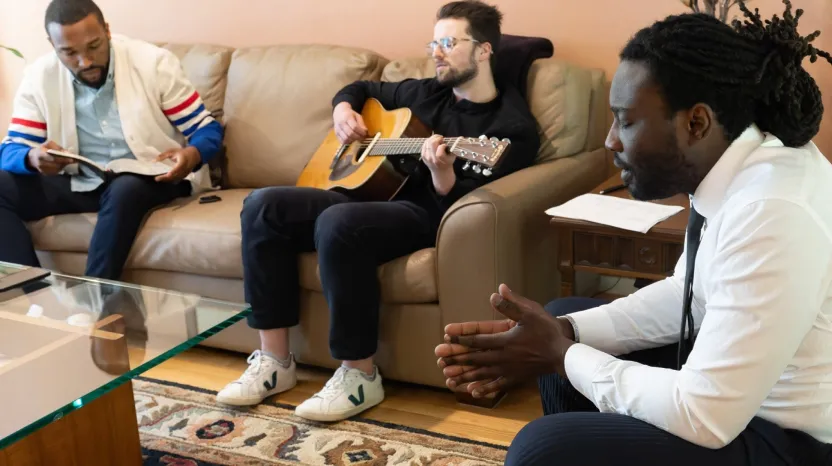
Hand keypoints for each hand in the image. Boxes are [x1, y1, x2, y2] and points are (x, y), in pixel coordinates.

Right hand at [26, 141, 72, 174]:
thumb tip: (68, 152)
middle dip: (65, 162)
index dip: (61, 158)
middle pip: (56, 164)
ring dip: (64, 165)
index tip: (70, 158)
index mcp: (39, 154)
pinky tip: (63, 164)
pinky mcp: (46, 174)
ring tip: (69, 161)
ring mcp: (43, 170)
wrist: (32, 158)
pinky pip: (56, 171)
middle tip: (73, 160)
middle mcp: (40, 163)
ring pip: (57, 168)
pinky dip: (61, 167)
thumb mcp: (48, 144)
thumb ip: (58, 147)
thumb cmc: (42, 149)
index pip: (51, 157)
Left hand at [154, 146, 200, 182]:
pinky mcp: (184, 176)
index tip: (168, 174)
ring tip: (159, 179)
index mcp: (183, 161)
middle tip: (157, 178)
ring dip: (167, 180)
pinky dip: (171, 180)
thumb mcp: (172, 151)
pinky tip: (164, 179)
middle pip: (176, 175)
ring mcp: (185, 173)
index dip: (173, 172)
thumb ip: (163, 156)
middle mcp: (185, 169)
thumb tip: (154, 161)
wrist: (194, 156)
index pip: (178, 168)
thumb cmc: (182, 153)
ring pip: (176, 179)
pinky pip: (177, 179)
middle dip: (166, 178)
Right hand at [333, 102, 367, 143]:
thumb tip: (365, 132)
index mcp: (347, 117)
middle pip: (350, 133)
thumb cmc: (350, 114)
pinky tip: (351, 140)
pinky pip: (342, 141)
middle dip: (358, 137)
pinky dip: (348, 142)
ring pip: (346, 139)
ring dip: (353, 140)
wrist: (339, 112)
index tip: (365, 134)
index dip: (361, 132)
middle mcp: (341, 123)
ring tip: (357, 139)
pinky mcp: (336, 134)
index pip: (354, 127)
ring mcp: (337, 129)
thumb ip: (361, 124)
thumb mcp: (357, 116)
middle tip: (362, 138)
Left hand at [421, 134, 455, 173]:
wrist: (440, 173)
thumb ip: (451, 149)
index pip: (440, 148)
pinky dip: (429, 141)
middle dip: (437, 137)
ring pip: (427, 142)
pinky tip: (433, 142)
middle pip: (432, 143)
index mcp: (439, 160)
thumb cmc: (448, 164)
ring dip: (433, 138)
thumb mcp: (452, 157)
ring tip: (437, 139)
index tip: (445, 144)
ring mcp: (426, 156)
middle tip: (441, 138)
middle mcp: (431, 158)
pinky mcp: (422, 155)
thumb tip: (448, 140)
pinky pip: (424, 144)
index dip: (443, 144)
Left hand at [435, 284, 575, 397]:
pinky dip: (484, 389)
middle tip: (440, 359)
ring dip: (464, 375)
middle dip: (456, 358)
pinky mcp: (515, 379)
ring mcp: (508, 370)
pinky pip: (496, 386)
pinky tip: (472, 392)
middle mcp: (503, 358)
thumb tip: (496, 292)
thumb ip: (512, 304)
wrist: (563, 354)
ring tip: (448, 378)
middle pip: (475, 359)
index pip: (478, 339)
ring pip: (482, 374)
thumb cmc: (546, 331)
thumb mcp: (531, 312)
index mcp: (505, 341)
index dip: (461, 338)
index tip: (446, 336)